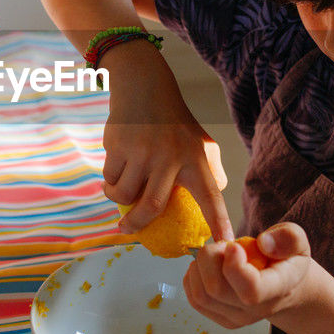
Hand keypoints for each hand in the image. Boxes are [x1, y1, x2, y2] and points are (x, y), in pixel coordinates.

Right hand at [99, 44, 231, 239]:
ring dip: (118, 199)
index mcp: (196, 159)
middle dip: (138, 224)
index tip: (223, 244)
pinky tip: (114, 172)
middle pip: (153, 205)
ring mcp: (143, 151)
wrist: (145, 88)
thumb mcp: (201, 142)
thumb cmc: (175, 123)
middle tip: (127, 230)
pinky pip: (110, 178)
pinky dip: (110, 182)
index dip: (218, 222)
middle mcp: (171, 156)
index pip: (211, 196)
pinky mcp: (119, 145)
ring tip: (119, 193)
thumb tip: (213, 206)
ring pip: (125, 194)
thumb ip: (209, 171)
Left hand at [183, 222, 313, 327]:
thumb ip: (288, 237)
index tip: (231, 246)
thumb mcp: (299, 241)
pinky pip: (195, 300)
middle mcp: (257, 310)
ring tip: (216, 255)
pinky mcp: (222, 319)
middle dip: (210, 258)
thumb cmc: (288, 260)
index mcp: (278, 289)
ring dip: (199, 267)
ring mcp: (238, 318)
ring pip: (201, 296)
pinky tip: (207, 267)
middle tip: (223, 245)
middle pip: (216, 290)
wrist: (286, 287)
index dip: (234, 267)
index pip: (251, 290)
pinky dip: (193, 278)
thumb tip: (264, 243)